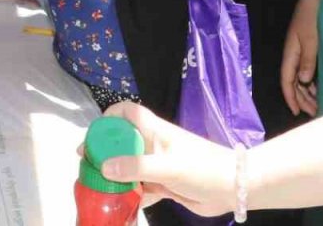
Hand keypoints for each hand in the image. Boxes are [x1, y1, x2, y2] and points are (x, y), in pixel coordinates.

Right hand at [95, 101, 240, 216]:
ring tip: (98, 190)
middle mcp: (153, 145)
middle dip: (105, 153)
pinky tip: (121, 208)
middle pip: (122, 142)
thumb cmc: (202, 168)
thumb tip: (104, 166)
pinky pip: (141, 188)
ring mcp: (158, 165)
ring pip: (129, 168)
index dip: (108, 119)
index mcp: (154, 130)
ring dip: (115, 178)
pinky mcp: (164, 184)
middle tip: (88, 168)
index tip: (94, 136)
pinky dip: (131, 197)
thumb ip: (137, 167)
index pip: (126, 113)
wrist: (234, 188)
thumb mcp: (168, 166)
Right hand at [280, 0, 320, 116]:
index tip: (297, 112)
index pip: (286, 79)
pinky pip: (309, 68)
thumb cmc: (313, 14)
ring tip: (319, 103)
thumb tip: (303, 80)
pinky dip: (314, 80)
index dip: (290, 97)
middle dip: (301, 97)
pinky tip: (322, 86)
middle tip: (314, 112)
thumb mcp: (311, 38)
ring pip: (301, 75)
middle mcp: (294, 52)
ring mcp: (302, 48)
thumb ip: (307, 60)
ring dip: (308, 90)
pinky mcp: (311, 44)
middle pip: (293, 80)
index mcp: (290, 51)